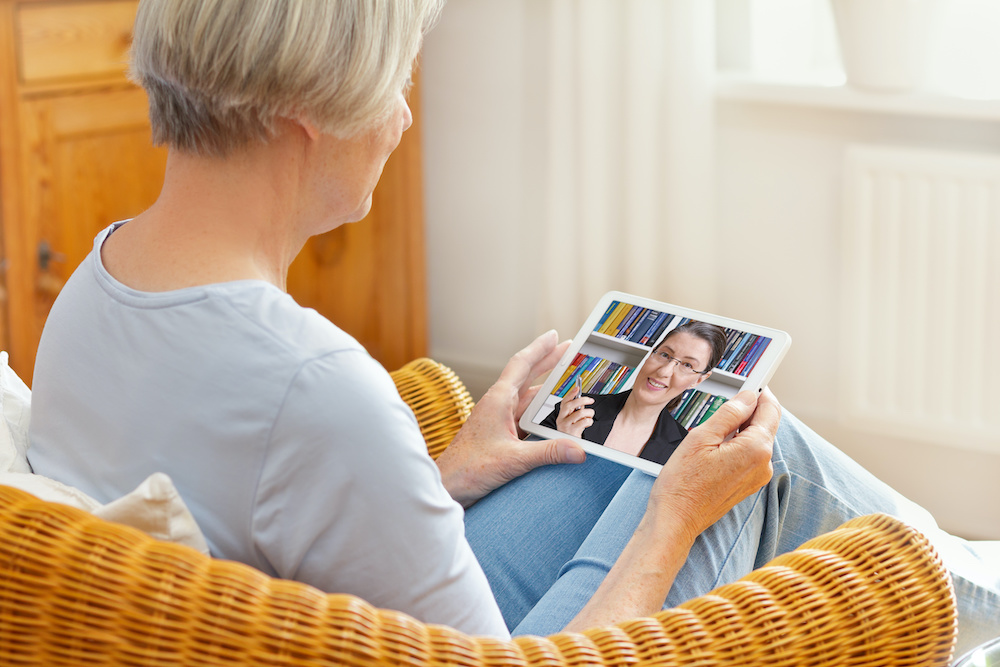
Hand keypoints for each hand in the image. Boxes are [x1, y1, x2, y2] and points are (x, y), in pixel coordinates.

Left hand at [436, 330, 586, 506]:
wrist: (448, 485)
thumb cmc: (468, 468)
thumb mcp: (513, 459)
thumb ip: (548, 453)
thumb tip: (579, 450)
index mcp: (498, 400)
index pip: (522, 364)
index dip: (540, 348)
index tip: (556, 335)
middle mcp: (498, 405)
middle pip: (528, 376)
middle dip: (549, 362)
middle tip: (570, 350)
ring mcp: (498, 420)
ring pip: (528, 399)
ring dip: (548, 390)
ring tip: (569, 382)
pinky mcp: (499, 435)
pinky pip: (526, 418)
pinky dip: (542, 413)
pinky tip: (554, 417)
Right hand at [554, 386, 593, 436]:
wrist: (572, 447)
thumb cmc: (573, 433)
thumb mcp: (573, 421)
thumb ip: (577, 411)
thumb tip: (583, 401)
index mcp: (561, 416)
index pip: (564, 401)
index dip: (571, 394)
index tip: (578, 388)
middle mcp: (561, 420)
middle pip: (570, 405)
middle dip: (582, 400)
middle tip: (591, 400)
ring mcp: (566, 426)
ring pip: (580, 413)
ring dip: (589, 413)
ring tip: (590, 416)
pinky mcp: (572, 431)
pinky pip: (584, 421)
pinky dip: (589, 421)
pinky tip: (588, 423)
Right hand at [563, 388, 780, 631]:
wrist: (676, 519)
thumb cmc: (683, 482)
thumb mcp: (702, 437)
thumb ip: (730, 413)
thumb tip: (748, 397)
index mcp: (756, 448)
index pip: (770, 409)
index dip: (761, 393)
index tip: (751, 383)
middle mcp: (764, 464)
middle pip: (766, 424)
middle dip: (751, 410)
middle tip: (727, 401)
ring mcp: (758, 477)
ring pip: (757, 440)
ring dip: (742, 428)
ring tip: (714, 427)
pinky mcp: (748, 485)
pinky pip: (750, 455)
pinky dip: (739, 444)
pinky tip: (716, 446)